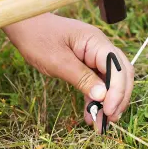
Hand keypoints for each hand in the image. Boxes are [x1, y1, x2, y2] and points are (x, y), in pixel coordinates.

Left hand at [3, 13, 133, 130]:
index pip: (117, 67)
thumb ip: (82, 78)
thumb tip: (102, 97)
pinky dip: (95, 98)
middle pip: (121, 74)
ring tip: (101, 123)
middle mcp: (100, 48)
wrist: (26, 25)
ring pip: (111, 80)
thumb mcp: (58, 61)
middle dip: (119, 97)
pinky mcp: (87, 64)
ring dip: (109, 101)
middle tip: (110, 119)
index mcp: (96, 42)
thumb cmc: (38, 38)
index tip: (109, 111)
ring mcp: (95, 56)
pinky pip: (97, 82)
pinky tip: (90, 114)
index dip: (117, 91)